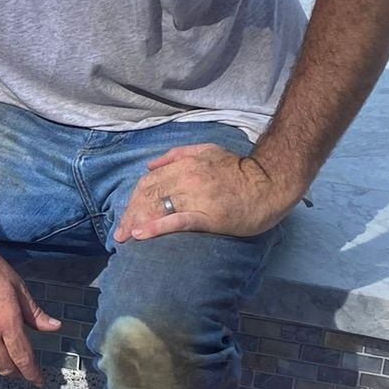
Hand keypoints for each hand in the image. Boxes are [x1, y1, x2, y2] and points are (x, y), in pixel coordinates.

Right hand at [0, 224, 60, 386]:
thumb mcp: (17, 286)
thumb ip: (34, 312)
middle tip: (22, 371)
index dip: (32, 373)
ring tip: (4, 361)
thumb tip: (54, 326)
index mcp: (7, 321)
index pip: (23, 357)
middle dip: (16, 372)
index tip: (38, 381)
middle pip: (4, 366)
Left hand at [113, 145, 292, 242]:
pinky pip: (177, 221)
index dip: (133, 200)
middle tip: (119, 233)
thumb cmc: (239, 170)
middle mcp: (187, 178)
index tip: (125, 215)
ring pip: (158, 209)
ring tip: (124, 237)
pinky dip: (156, 227)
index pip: (148, 182)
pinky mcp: (208, 216)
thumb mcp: (207, 150)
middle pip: (148, 197)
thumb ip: (177, 154)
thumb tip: (150, 165)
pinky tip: (142, 235)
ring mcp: (197, 197)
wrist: (270, 184)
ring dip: (137, 223)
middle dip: (130, 215)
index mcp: (185, 163)